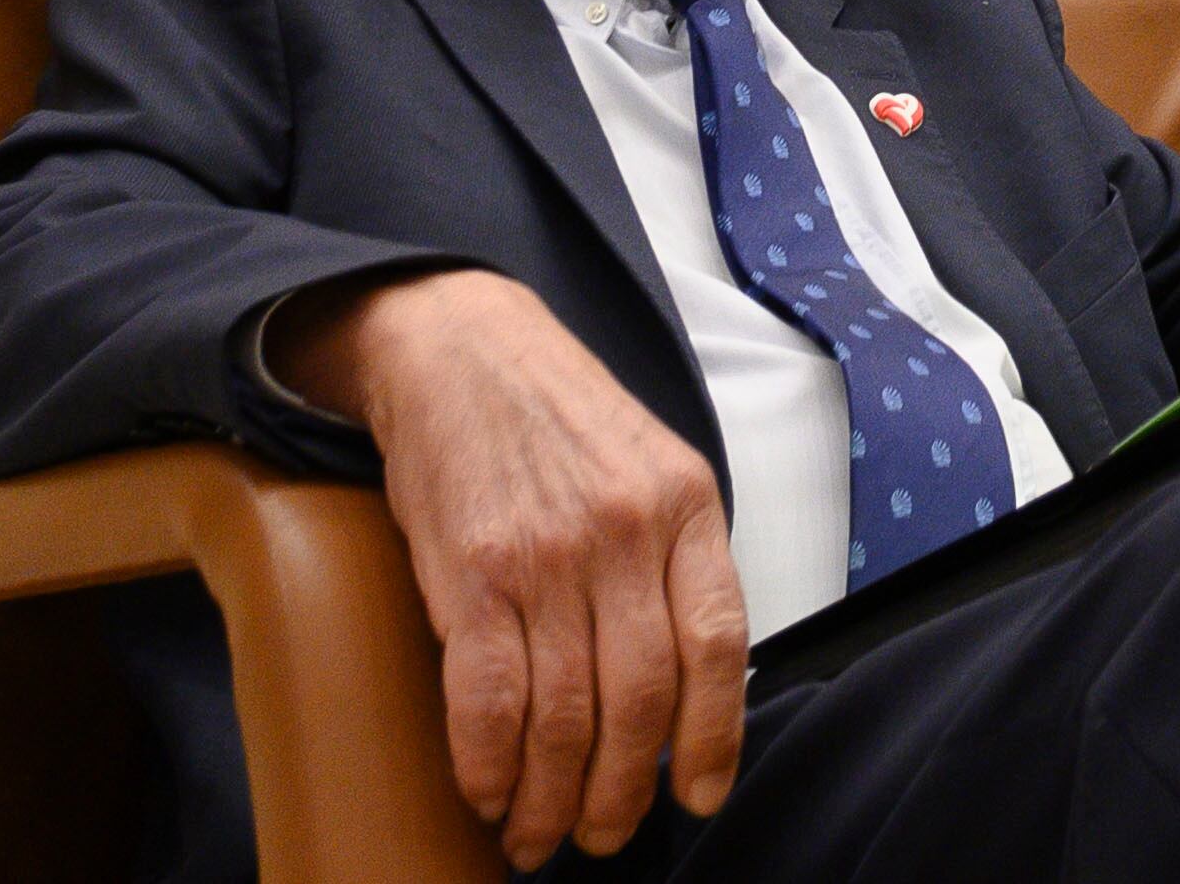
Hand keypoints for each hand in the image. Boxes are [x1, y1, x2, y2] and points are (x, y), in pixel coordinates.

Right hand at [270, 270, 744, 864]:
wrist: (459, 346)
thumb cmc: (557, 415)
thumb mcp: (651, 462)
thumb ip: (675, 556)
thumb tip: (688, 682)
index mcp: (686, 504)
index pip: (719, 644)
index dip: (713, 737)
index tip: (696, 793)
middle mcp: (625, 531)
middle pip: (642, 700)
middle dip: (623, 792)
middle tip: (604, 833)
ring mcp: (548, 553)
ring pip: (566, 716)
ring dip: (553, 799)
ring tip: (539, 834)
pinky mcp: (472, 571)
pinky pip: (488, 698)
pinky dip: (489, 764)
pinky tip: (488, 792)